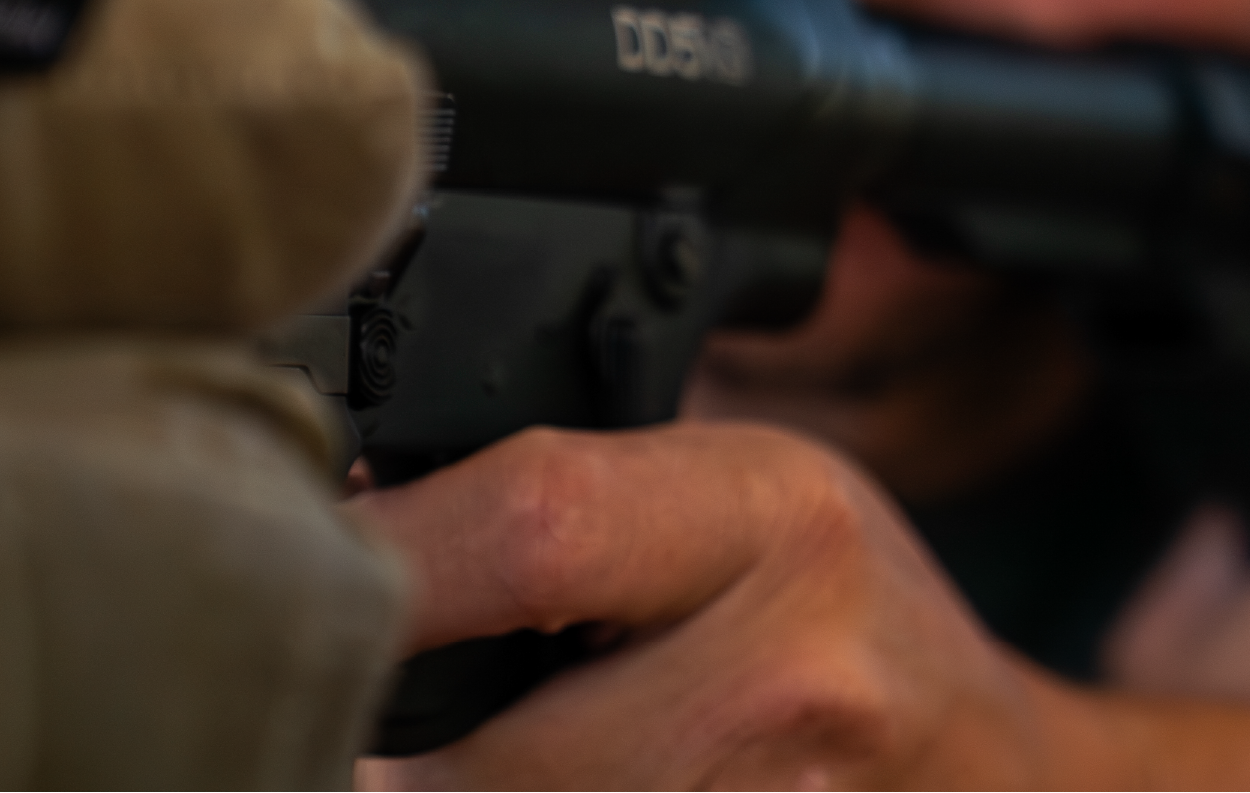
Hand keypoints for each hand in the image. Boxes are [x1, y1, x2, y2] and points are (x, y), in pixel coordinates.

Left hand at [354, 422, 1109, 790]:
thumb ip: (560, 491)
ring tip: (502, 738)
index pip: (533, 527)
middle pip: (486, 754)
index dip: (382, 561)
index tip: (272, 562)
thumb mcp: (725, 486)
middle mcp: (786, 677)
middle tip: (405, 691)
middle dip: (402, 737)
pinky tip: (556, 780)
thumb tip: (331, 514)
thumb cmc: (827, 598)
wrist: (977, 763)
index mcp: (771, 519)